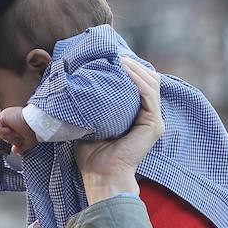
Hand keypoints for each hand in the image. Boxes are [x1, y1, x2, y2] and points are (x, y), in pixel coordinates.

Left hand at [0, 106, 36, 153]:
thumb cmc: (35, 131)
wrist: (36, 124)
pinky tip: (10, 129)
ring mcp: (6, 117)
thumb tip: (15, 151)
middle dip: (11, 139)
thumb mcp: (28, 141)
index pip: (8, 135)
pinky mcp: (2, 115)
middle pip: (3, 136)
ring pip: (0, 133)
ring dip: (9, 136)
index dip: (13, 140)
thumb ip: (21, 147)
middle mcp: (11, 119)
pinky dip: (3, 131)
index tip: (20, 141)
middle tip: (19, 135)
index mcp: (17, 123)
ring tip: (17, 131)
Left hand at [75, 60, 163, 203]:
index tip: (113, 56)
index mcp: (138, 116)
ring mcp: (154, 120)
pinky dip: (137, 79)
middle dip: (134, 64)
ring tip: (119, 58)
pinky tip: (124, 69)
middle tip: (115, 53)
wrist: (100, 175)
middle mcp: (150, 116)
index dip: (131, 68)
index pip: (141, 84)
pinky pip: (148, 94)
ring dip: (136, 67)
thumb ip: (91, 105)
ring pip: (151, 83)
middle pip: (149, 79)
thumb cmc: (92, 154)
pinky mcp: (154, 124)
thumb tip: (73, 83)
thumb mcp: (90, 121)